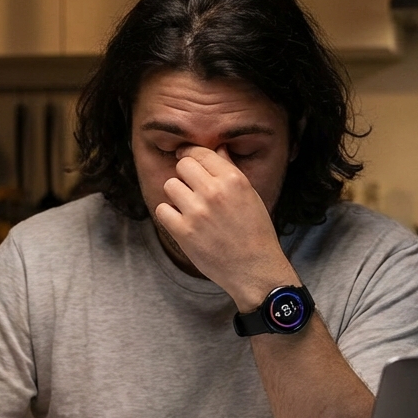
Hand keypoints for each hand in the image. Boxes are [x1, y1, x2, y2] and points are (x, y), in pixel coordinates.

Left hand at [154, 145, 296, 309]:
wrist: (254, 269)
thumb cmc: (255, 232)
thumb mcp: (250, 194)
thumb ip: (230, 169)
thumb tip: (218, 148)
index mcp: (233, 179)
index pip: (200, 153)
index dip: (191, 155)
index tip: (187, 160)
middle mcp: (214, 192)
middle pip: (182, 166)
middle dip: (185, 175)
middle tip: (192, 189)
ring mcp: (196, 212)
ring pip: (170, 185)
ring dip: (176, 195)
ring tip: (189, 207)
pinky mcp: (183, 231)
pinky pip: (162, 210)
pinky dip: (169, 215)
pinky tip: (182, 221)